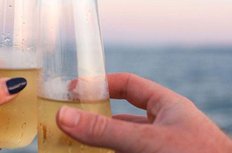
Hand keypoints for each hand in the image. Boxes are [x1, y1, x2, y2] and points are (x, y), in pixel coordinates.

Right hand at [57, 73, 231, 152]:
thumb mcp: (147, 140)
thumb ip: (106, 131)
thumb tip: (64, 116)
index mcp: (167, 105)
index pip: (128, 85)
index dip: (101, 84)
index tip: (73, 91)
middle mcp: (164, 127)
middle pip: (121, 120)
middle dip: (95, 123)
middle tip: (67, 126)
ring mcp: (162, 148)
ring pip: (124, 144)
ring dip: (101, 145)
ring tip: (73, 147)